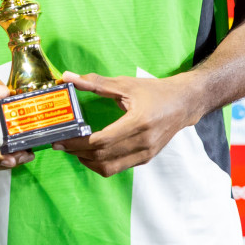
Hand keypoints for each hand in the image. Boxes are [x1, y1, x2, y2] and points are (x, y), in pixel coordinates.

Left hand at [54, 71, 198, 176]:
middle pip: (103, 156)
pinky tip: (90, 152)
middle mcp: (143, 143)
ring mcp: (145, 154)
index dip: (78, 142)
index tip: (61, 139)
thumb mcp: (125, 84)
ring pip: (109, 167)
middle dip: (77, 152)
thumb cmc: (155, 91)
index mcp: (139, 123)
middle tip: (60, 144)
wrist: (184, 103)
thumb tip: (68, 77)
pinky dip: (100, 163)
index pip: (102, 141)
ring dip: (87, 161)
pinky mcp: (145, 159)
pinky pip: (117, 167)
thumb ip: (95, 83)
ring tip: (73, 149)